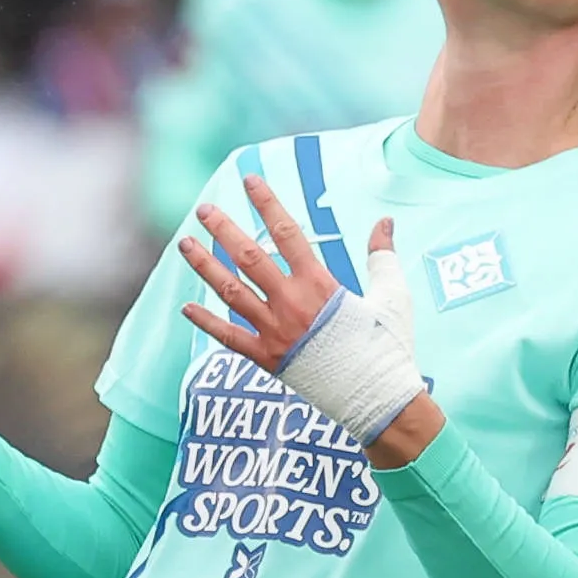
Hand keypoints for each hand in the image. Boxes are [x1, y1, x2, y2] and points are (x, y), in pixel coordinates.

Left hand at [181, 183, 429, 450]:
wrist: (377, 397)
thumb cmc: (388, 346)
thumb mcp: (392, 295)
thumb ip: (382, 255)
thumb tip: (385, 221)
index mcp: (319, 283)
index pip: (286, 232)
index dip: (267, 203)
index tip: (249, 180)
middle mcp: (291, 303)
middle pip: (249, 257)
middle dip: (224, 230)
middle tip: (204, 209)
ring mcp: (275, 332)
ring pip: (230, 292)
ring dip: (205, 266)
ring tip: (185, 244)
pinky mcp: (267, 359)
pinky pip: (229, 338)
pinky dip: (206, 323)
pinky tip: (186, 307)